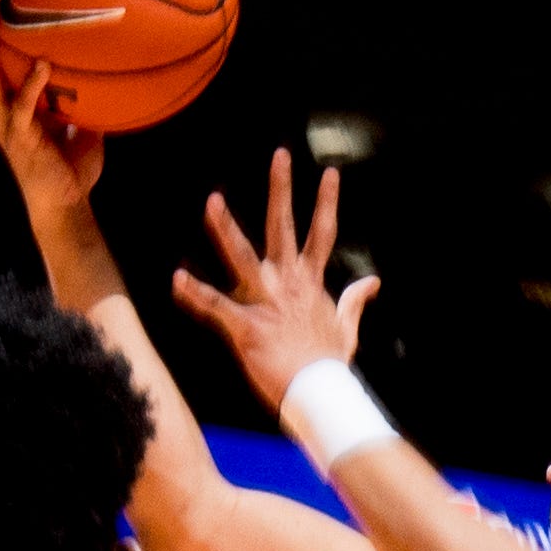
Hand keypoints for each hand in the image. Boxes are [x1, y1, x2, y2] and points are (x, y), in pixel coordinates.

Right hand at [0, 0, 105, 214]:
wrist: (67, 204)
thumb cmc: (72, 164)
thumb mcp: (79, 118)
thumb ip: (83, 91)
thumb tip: (110, 61)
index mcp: (6, 102)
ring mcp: (6, 124)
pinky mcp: (21, 141)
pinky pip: (22, 108)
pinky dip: (31, 85)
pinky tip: (43, 64)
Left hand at [172, 149, 379, 416]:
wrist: (321, 396)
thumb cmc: (330, 365)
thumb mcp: (347, 328)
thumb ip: (355, 300)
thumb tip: (374, 282)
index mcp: (310, 283)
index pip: (322, 233)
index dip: (327, 202)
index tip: (329, 173)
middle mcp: (288, 284)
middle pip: (284, 227)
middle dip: (281, 189)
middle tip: (279, 155)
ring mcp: (266, 303)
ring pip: (243, 257)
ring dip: (225, 228)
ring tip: (212, 200)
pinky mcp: (247, 328)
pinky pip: (216, 307)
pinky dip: (195, 295)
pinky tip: (176, 279)